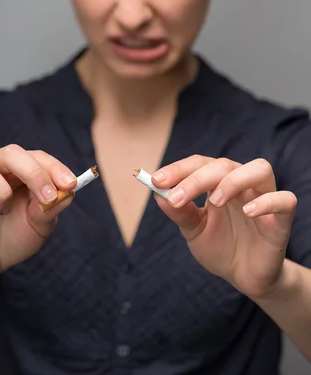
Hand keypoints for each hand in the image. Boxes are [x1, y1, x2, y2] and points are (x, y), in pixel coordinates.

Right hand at [0, 145, 76, 287]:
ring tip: (6, 211)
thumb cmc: (15, 235)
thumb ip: (50, 209)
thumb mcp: (40, 225)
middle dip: (33, 173)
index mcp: (16, 171)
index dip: (54, 167)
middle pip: (9, 153)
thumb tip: (67, 194)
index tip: (71, 184)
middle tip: (49, 197)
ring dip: (2, 192)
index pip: (36, 156)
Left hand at [152, 155, 296, 298]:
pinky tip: (247, 212)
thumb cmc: (220, 247)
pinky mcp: (281, 219)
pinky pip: (285, 200)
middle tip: (177, 197)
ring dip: (234, 180)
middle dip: (197, 178)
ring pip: (259, 169)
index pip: (200, 163)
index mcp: (218, 182)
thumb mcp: (194, 231)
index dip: (178, 169)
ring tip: (215, 202)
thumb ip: (179, 212)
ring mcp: (263, 197)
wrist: (244, 277)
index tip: (156, 181)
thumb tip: (158, 194)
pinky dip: (267, 202)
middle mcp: (241, 184)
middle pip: (224, 165)